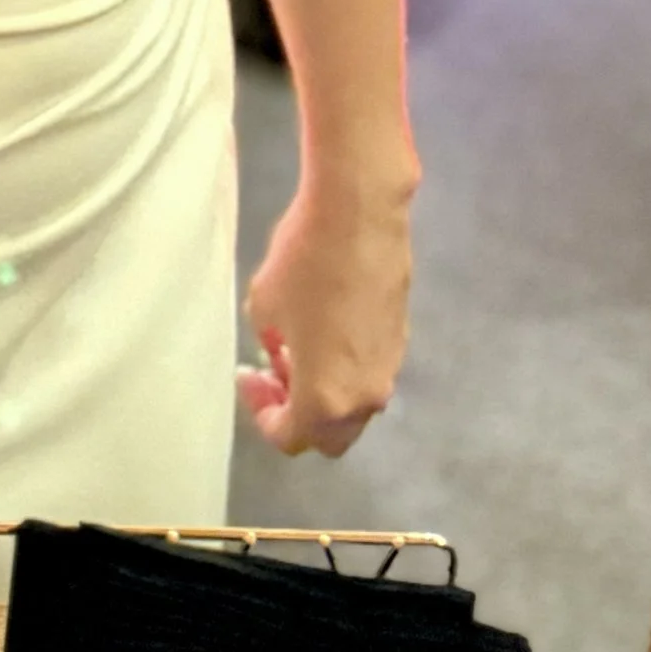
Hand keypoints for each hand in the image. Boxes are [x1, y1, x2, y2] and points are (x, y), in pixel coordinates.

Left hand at [238, 179, 412, 455]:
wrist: (361, 215)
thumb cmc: (303, 261)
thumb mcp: (264, 306)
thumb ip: (271, 345)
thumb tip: (282, 353)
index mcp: (326, 398)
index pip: (291, 437)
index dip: (262, 413)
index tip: (248, 375)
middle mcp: (365, 397)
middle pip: (329, 435)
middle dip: (297, 414)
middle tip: (272, 374)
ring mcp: (389, 369)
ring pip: (353, 406)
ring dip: (323, 391)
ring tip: (294, 348)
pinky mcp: (402, 340)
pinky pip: (368, 374)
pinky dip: (344, 369)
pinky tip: (323, 329)